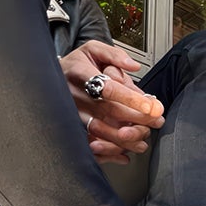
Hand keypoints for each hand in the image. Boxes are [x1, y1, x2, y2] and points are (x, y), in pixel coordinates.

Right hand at [62, 42, 163, 163]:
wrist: (49, 77)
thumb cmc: (76, 65)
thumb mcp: (93, 50)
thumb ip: (115, 55)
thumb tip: (134, 66)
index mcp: (80, 74)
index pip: (108, 88)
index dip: (130, 98)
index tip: (150, 106)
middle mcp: (74, 96)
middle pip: (108, 112)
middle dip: (136, 119)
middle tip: (156, 121)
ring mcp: (70, 114)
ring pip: (99, 131)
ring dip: (124, 140)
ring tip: (143, 141)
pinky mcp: (70, 128)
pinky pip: (88, 144)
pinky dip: (106, 153)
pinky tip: (122, 156)